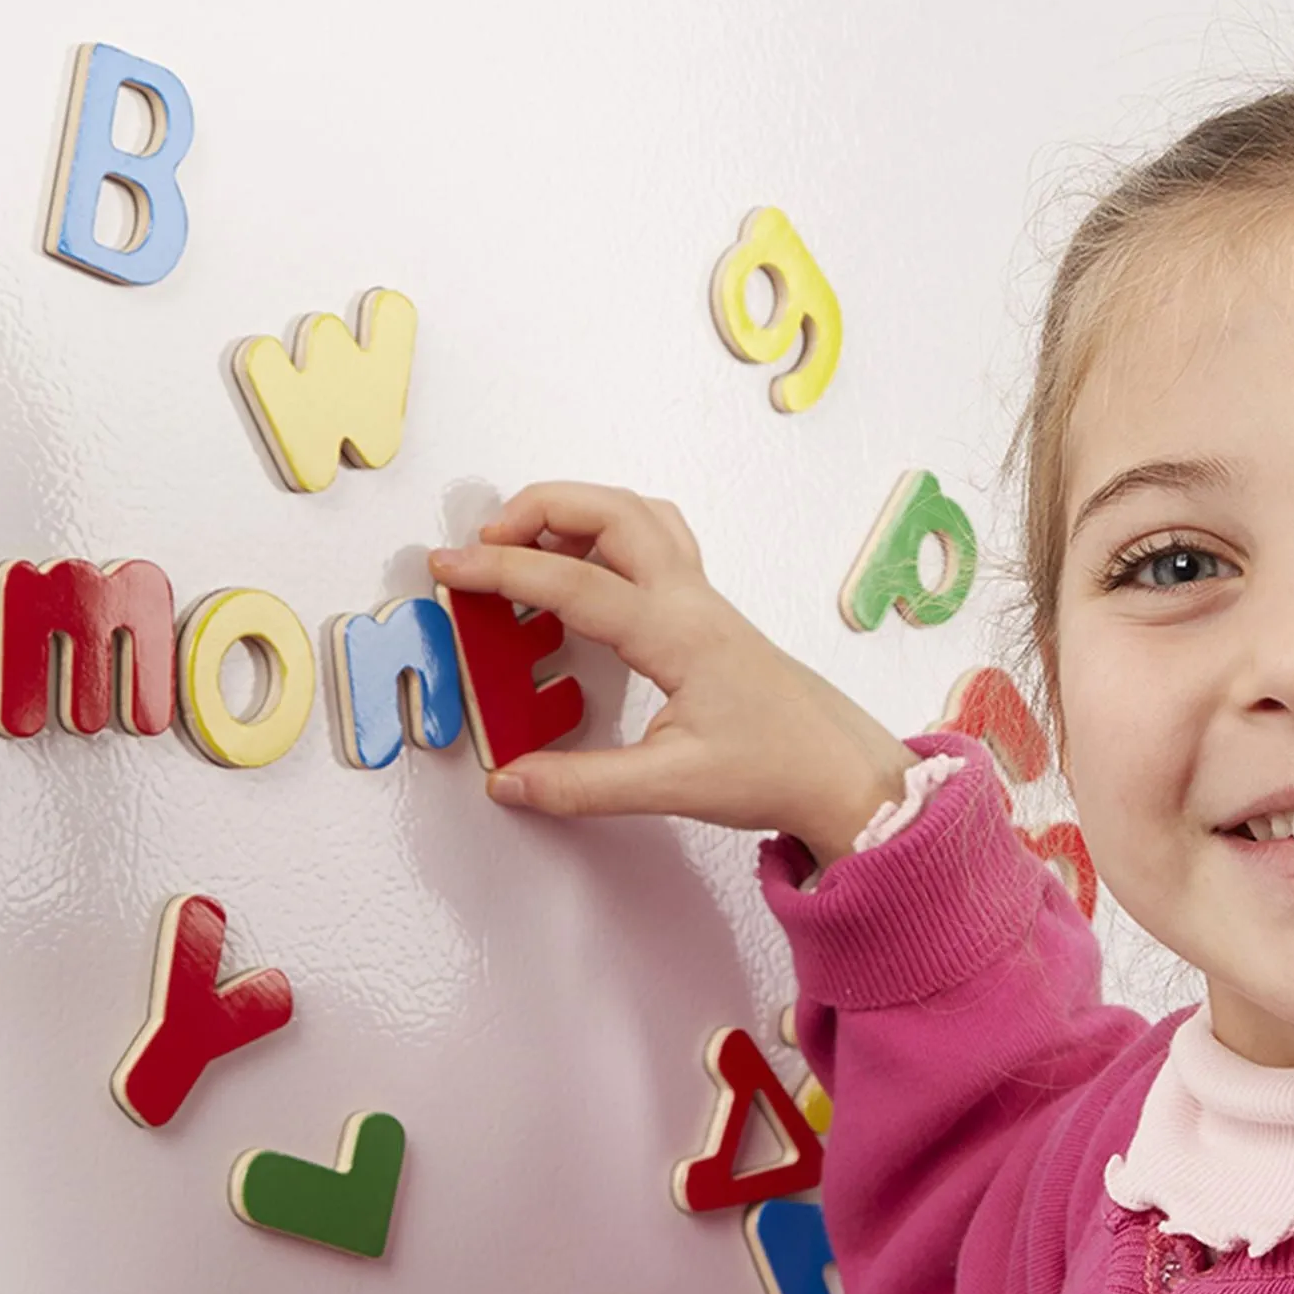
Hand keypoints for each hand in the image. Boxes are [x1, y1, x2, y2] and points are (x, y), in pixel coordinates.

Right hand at [427, 482, 918, 865]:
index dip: (502, 571)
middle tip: (486, 542)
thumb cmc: (778, 768)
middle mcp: (692, 601)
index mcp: (679, 634)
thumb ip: (581, 785)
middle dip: (539, 507)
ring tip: (525, 547)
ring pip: (640, 515)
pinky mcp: (709, 614)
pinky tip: (583, 572)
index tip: (450, 568)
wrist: (843, 772)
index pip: (574, 581)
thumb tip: (510, 779)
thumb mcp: (671, 786)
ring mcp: (704, 601)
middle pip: (613, 510)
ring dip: (578, 512)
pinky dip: (609, 536)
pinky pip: (656, 544)